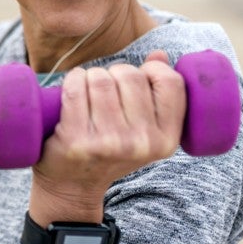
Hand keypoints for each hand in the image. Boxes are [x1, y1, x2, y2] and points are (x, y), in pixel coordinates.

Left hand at [33, 50, 185, 212]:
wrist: (72, 187)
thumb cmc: (110, 149)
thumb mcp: (143, 130)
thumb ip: (157, 92)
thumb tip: (160, 55)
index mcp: (166, 140)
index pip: (171, 82)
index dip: (153, 70)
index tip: (139, 77)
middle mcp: (141, 143)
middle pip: (130, 75)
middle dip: (115, 73)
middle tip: (106, 90)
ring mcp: (109, 142)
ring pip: (101, 78)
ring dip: (91, 77)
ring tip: (88, 93)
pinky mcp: (77, 139)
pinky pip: (76, 86)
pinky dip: (72, 80)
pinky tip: (71, 92)